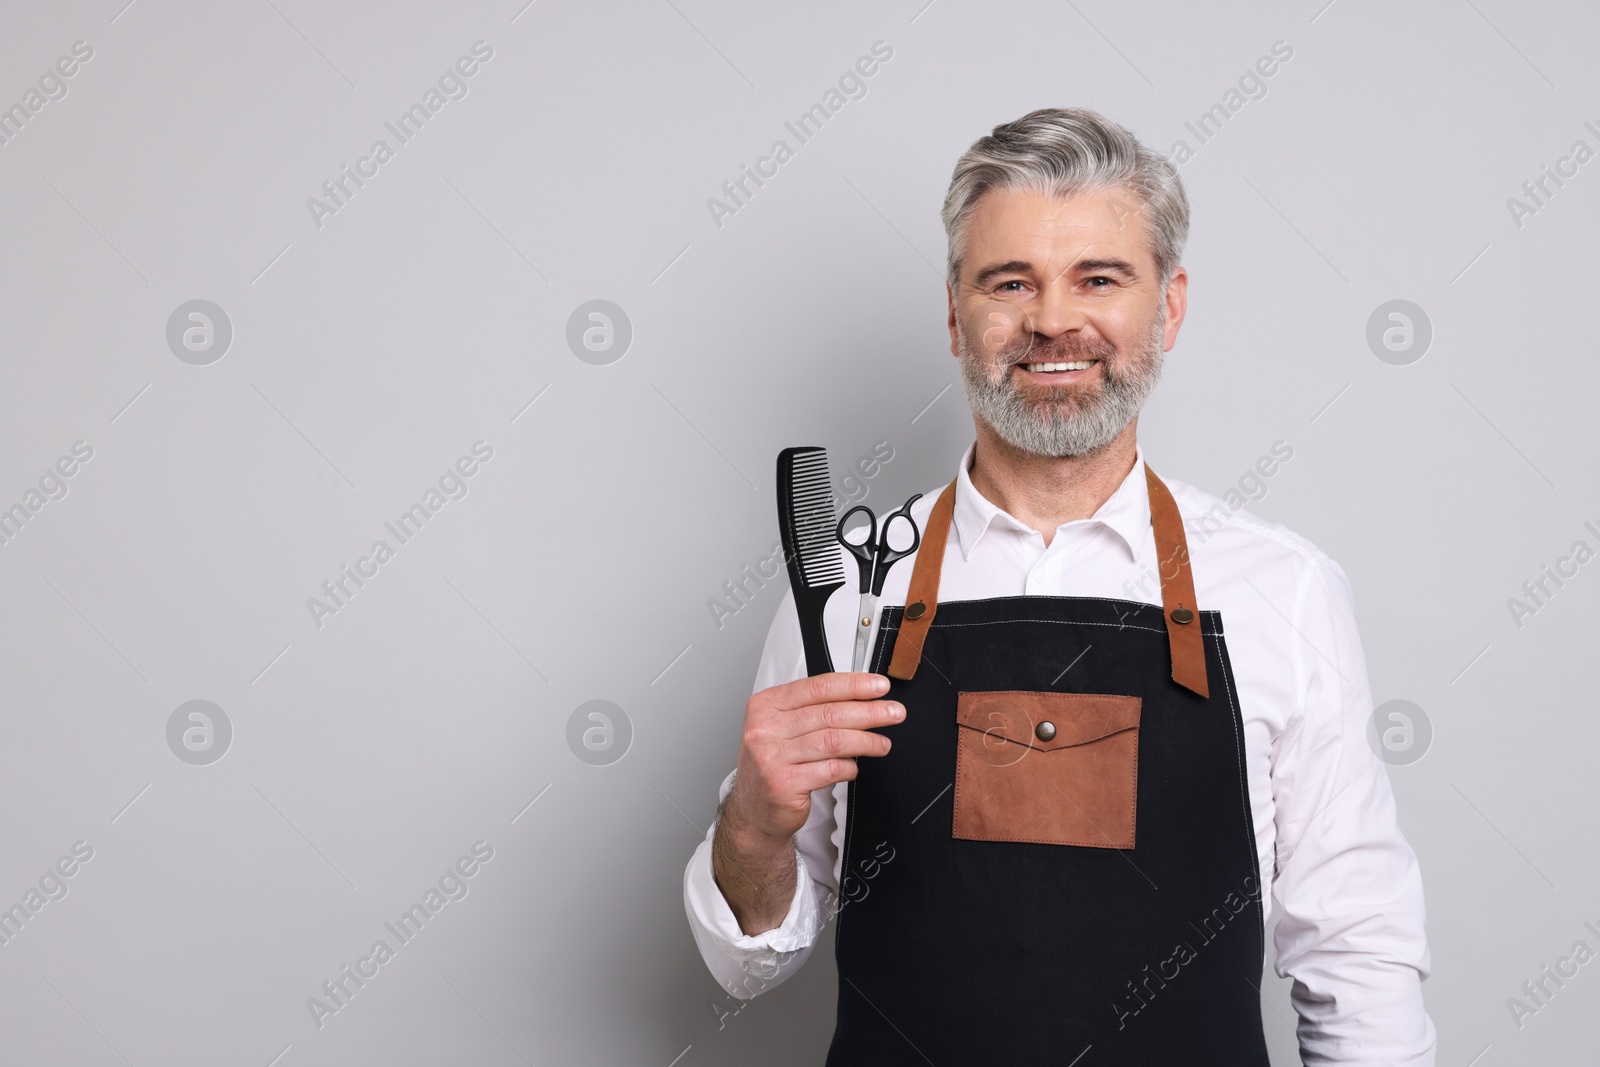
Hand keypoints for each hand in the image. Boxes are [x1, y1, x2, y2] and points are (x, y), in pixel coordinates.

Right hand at [712, 672, 903, 932]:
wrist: (754, 811)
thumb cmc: (774, 764)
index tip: (879, 686)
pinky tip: (854, 767)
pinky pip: (829, 770)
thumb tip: (861, 698)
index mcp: (765, 706)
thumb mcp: (782, 728)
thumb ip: (813, 711)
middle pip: (829, 713)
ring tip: (882, 743)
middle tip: (893, 713)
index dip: (853, 685)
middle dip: (869, 712)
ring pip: (833, 741)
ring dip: (865, 741)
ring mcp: (771, 757)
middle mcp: (764, 729)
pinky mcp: (784, 784)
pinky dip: (849, 767)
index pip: (817, 687)